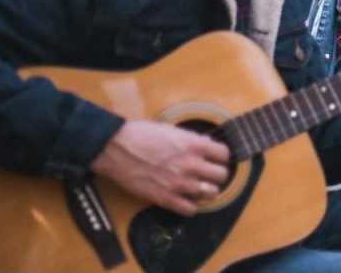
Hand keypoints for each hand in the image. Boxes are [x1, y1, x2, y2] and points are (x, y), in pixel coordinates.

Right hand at [91, 120, 229, 216]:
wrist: (116, 148)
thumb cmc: (141, 134)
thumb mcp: (172, 130)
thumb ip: (191, 140)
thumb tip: (205, 145)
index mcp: (194, 144)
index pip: (224, 153)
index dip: (220, 155)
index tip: (215, 158)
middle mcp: (192, 165)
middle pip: (222, 175)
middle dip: (217, 174)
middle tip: (208, 174)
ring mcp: (180, 184)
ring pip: (211, 194)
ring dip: (206, 190)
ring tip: (198, 187)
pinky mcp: (166, 199)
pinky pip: (190, 210)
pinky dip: (190, 206)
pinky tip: (184, 199)